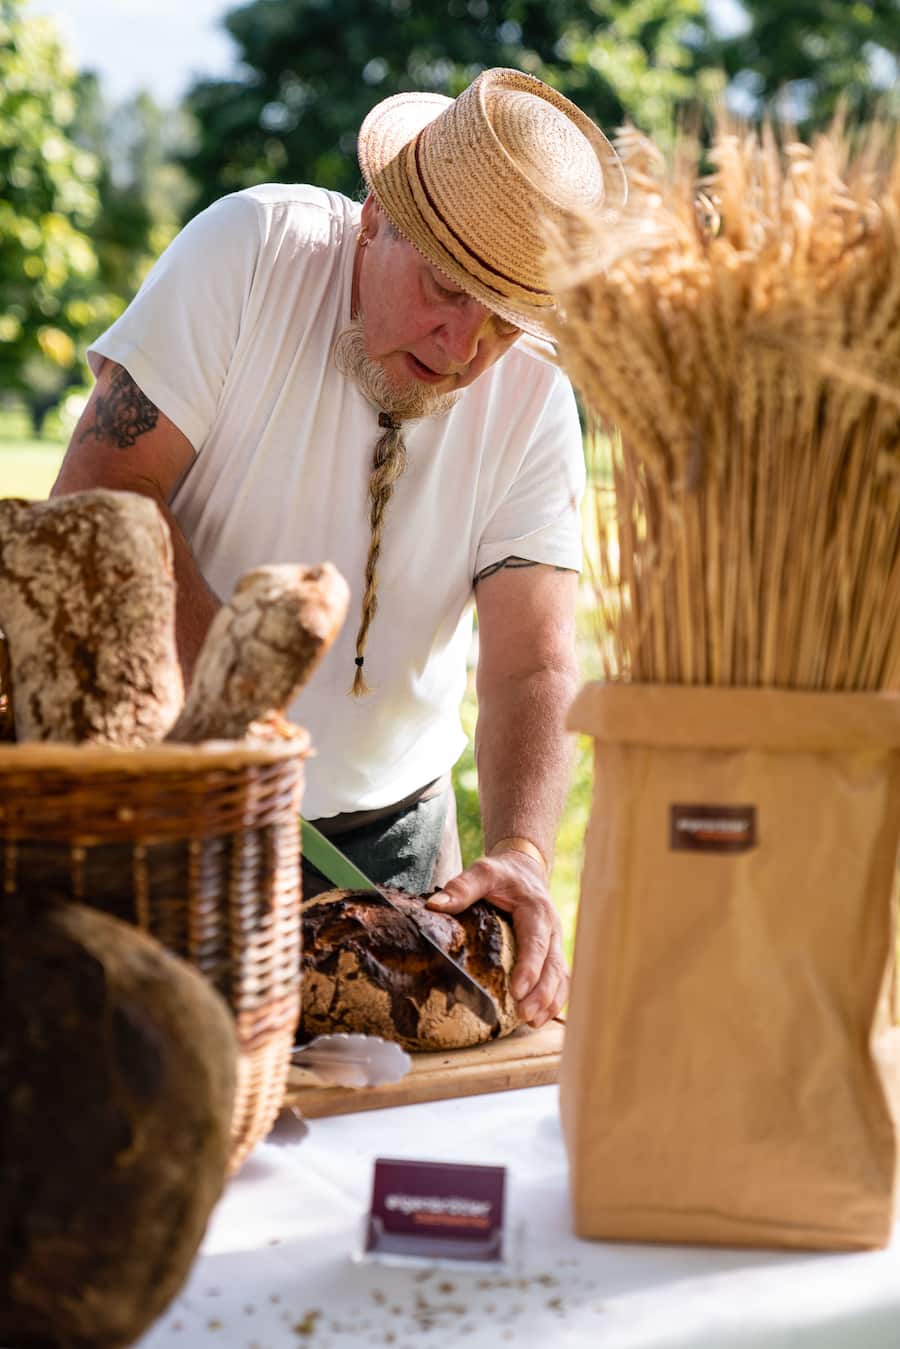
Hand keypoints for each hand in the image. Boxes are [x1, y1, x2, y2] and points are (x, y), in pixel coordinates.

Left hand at [427, 851, 568, 1027]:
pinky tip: (539, 1019)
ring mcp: (555, 942)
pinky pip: (560, 979)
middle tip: (524, 1014)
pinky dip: (554, 1000)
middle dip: (541, 992)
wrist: (524, 871)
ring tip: (531, 1021)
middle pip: (553, 964)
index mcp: (536, 910)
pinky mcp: (553, 953)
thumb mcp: (482, 872)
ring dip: (549, 1000)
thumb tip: (434, 906)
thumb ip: (462, 887)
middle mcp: (552, 928)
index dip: (530, 967)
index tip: (518, 990)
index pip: (537, 941)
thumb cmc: (502, 874)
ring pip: (561, 975)